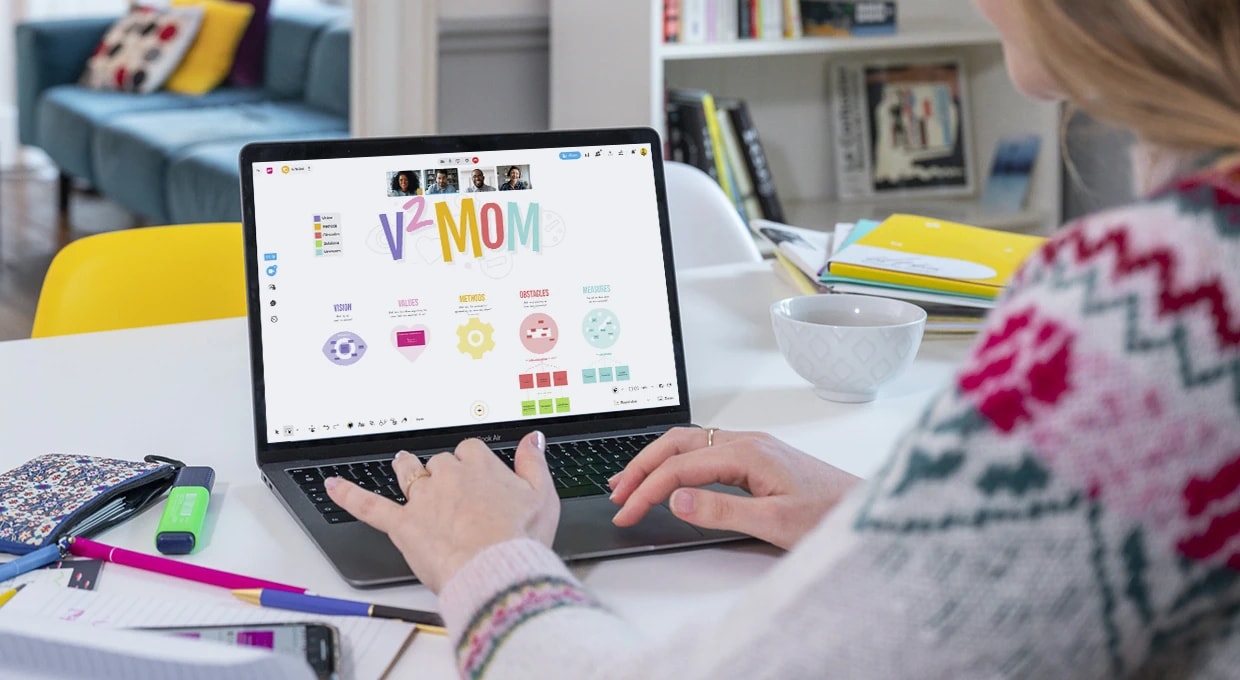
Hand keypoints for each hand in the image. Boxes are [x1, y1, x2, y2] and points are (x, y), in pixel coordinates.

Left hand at [325, 431, 558, 591]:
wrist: (494, 568)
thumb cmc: (519, 538)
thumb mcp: (543, 496)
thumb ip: (533, 462)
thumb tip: (531, 439)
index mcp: (480, 465)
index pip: (470, 451)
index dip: (473, 464)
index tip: (478, 476)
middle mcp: (448, 476)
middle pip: (440, 463)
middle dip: (443, 474)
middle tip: (452, 492)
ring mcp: (422, 499)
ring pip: (408, 474)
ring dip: (405, 469)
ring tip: (402, 466)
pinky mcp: (403, 525)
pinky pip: (370, 506)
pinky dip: (349, 495)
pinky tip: (334, 486)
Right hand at [609, 427, 859, 549]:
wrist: (867, 509)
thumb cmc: (829, 517)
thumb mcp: (773, 523)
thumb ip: (720, 510)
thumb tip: (674, 498)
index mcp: (747, 452)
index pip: (679, 467)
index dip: (646, 490)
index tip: (625, 513)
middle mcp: (746, 441)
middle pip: (676, 444)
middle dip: (640, 467)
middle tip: (616, 495)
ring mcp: (752, 445)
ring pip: (688, 443)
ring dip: (655, 461)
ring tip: (628, 482)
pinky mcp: (757, 456)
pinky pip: (705, 450)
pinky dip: (676, 461)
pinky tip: (668, 475)